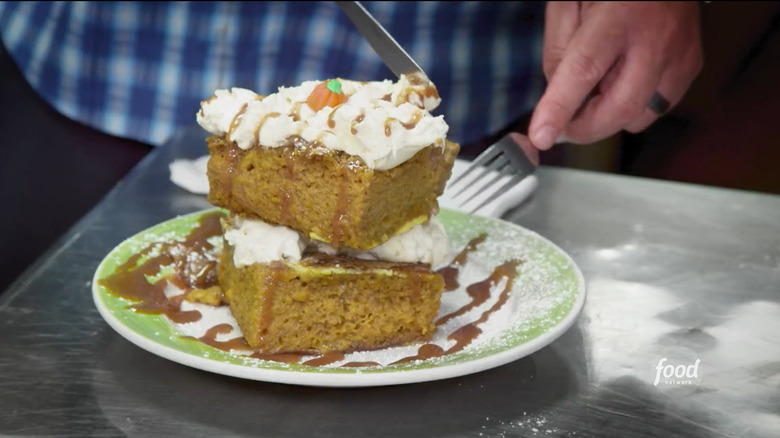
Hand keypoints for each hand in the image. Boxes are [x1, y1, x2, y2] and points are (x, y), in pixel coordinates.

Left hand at [529, 1, 703, 149]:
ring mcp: (678, 56)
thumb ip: (558, 48)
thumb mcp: (569, 2)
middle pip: (619, 108)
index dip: (560, 107)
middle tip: (561, 128)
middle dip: (584, 130)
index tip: (541, 136)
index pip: (583, 70)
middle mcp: (655, 38)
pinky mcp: (690, 68)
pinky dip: (630, 109)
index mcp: (618, 15)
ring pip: (638, 117)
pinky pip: (655, 109)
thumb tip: (555, 97)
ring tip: (595, 90)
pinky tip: (620, 83)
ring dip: (607, 118)